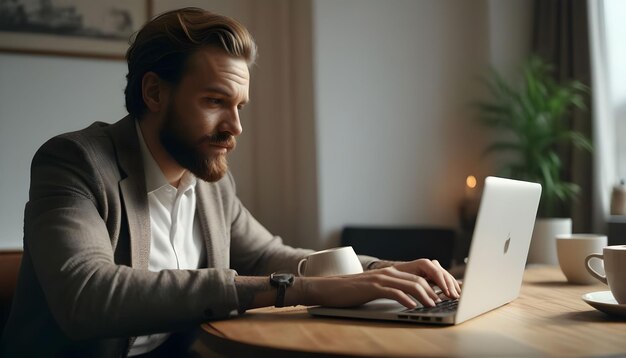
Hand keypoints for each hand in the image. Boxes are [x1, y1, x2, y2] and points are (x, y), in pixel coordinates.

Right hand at [297, 263, 459, 308]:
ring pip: (411, 283)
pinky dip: (406, 300)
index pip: (424, 269)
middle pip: (422, 276)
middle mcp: (390, 271)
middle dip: (439, 287)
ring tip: (435, 305)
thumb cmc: (355, 291)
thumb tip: (418, 297)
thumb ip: (397, 288)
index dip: (440, 278)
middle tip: (449, 299)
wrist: (330, 288)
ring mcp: (381, 278)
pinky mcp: (372, 287)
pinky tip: (412, 307)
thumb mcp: (379, 288)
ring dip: (426, 295)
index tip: (451, 291)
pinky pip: (394, 292)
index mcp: (394, 271)